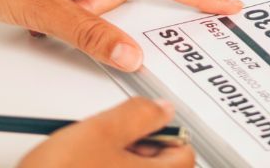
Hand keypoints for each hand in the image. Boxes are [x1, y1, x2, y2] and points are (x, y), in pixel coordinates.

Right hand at [18, 99, 192, 166]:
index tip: (148, 118)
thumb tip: (162, 107)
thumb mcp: (100, 130)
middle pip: (164, 167)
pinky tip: (83, 166)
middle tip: (114, 136)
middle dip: (142, 146)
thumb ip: (138, 114)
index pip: (185, 152)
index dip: (165, 129)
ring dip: (122, 160)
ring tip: (93, 152)